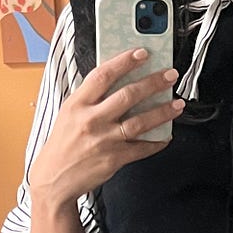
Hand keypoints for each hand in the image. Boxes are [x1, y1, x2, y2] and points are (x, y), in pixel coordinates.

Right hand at [28, 47, 184, 209]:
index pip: (103, 75)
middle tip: (170, 75)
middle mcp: (91, 120)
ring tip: (177, 104)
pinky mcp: (114, 159)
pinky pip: (142, 148)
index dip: (125, 61)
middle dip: (153, 83)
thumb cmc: (62, 145)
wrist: (54, 180)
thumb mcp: (68, 114)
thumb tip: (119, 80)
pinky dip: (157, 142)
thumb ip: (90, 98)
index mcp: (77, 104)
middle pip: (128, 95)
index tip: (142, 53)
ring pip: (141, 121)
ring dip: (163, 111)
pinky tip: (166, 135)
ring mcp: (104, 140)